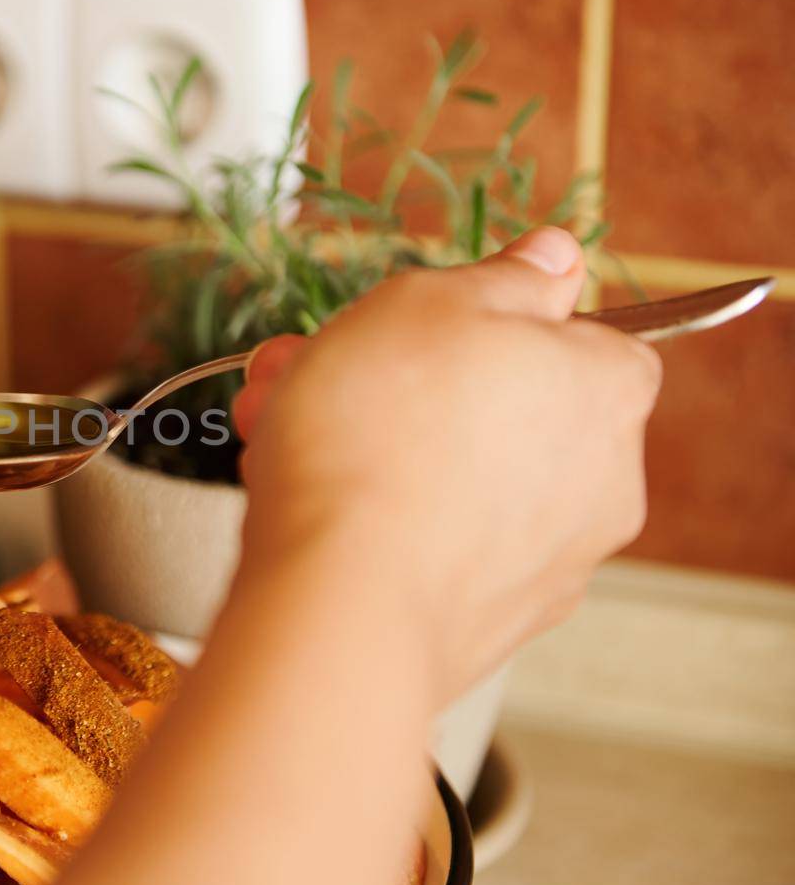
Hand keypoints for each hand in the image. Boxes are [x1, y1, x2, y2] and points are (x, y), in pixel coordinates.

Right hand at [234, 227, 660, 700]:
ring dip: (372, 444)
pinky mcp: (486, 626)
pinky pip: (431, 547)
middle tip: (314, 367)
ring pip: (454, 478)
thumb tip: (557, 258)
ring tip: (277, 427)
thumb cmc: (381, 434)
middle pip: (501, 408)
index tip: (421, 323)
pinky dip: (378, 521)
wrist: (338, 602)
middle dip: (400, 380)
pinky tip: (306, 505)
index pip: (580, 335)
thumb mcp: (432, 301)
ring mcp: (548, 566)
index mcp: (607, 389)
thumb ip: (506, 277)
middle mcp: (603, 484)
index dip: (492, 322)